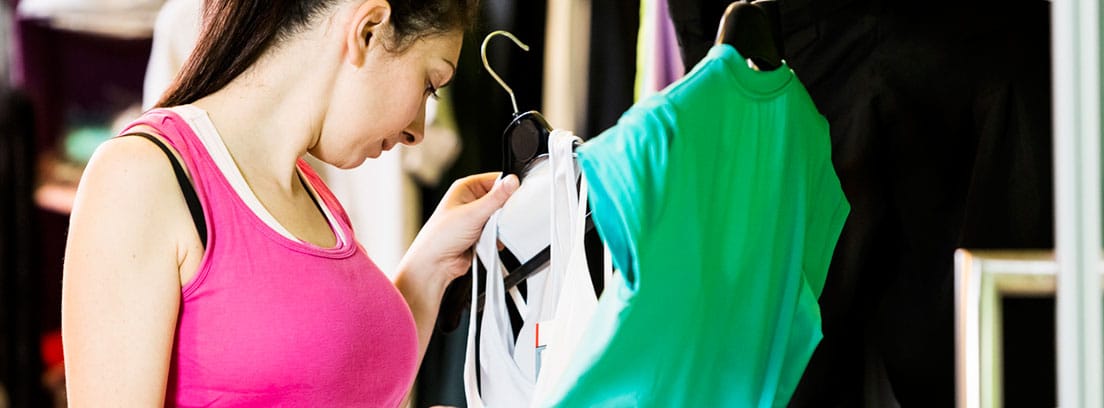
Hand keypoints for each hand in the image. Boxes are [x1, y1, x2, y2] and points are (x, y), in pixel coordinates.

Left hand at [399, 172, 518, 287]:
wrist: (435, 265)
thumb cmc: (440, 237)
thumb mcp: (472, 213)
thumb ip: (495, 198)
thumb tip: (511, 181)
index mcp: (465, 188)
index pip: (495, 180)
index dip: (507, 187)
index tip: (517, 195)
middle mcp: (470, 201)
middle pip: (500, 200)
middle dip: (503, 211)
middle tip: (500, 217)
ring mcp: (475, 218)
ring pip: (500, 218)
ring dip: (499, 226)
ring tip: (490, 232)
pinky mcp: (480, 234)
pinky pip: (497, 232)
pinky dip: (497, 238)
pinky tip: (490, 242)